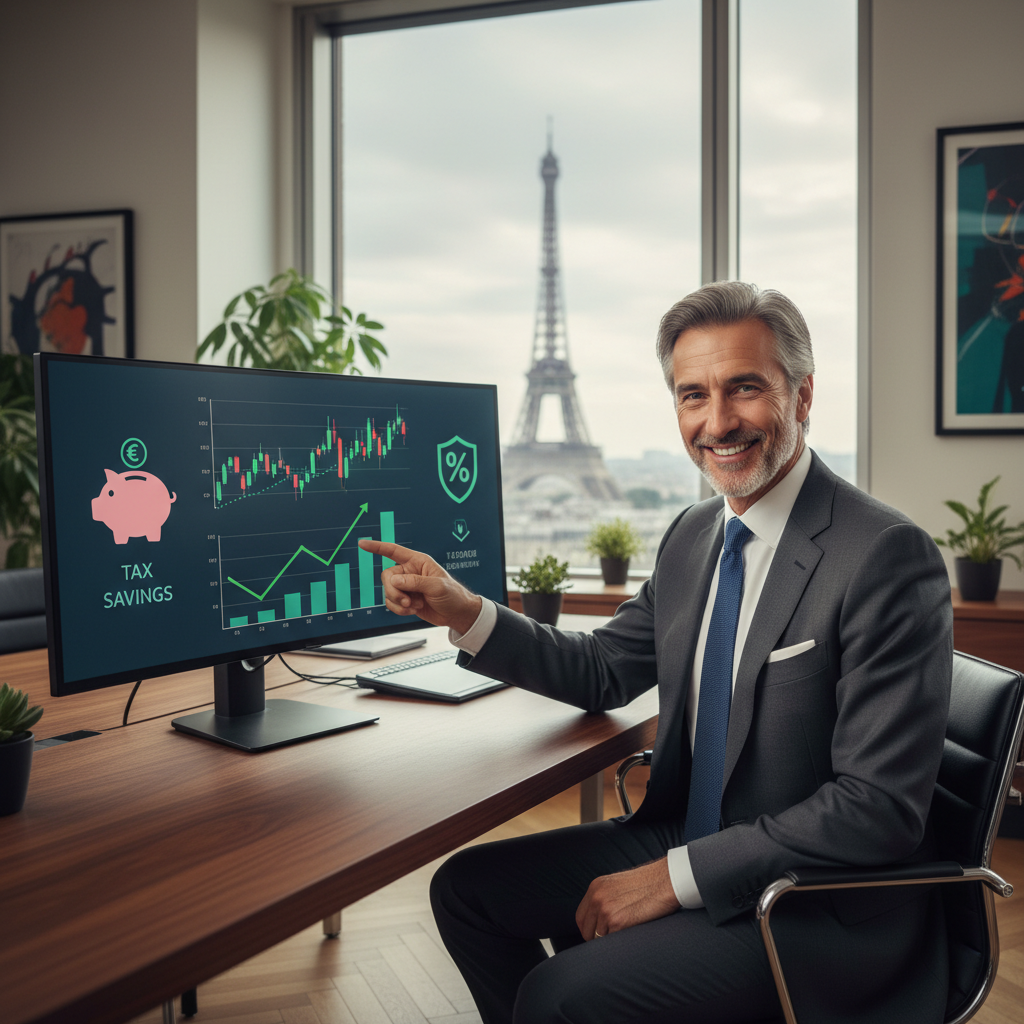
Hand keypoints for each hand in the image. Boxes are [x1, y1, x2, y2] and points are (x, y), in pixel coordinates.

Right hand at [359, 539, 481, 634]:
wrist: (456, 614)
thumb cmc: (453, 595)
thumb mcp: (437, 586)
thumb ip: (415, 582)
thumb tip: (394, 581)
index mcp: (418, 562)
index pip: (394, 551)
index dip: (377, 547)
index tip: (362, 544)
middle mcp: (410, 572)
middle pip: (387, 576)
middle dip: (394, 591)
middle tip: (408, 600)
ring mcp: (407, 586)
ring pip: (388, 591)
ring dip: (399, 602)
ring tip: (415, 605)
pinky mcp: (405, 599)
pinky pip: (391, 603)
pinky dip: (399, 609)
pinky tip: (413, 610)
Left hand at [575, 858, 678, 940]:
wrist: (667, 880)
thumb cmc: (649, 885)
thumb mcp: (619, 886)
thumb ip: (606, 899)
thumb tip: (598, 921)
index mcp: (596, 887)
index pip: (581, 918)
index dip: (590, 930)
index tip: (600, 935)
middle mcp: (597, 897)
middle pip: (586, 931)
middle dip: (597, 939)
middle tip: (615, 938)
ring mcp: (605, 909)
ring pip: (598, 939)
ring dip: (611, 940)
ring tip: (628, 932)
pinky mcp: (617, 921)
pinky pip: (612, 941)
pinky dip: (621, 942)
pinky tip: (633, 932)